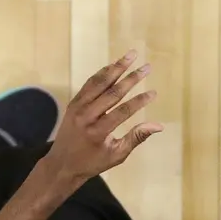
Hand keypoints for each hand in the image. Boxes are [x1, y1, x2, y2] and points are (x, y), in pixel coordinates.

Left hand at [44, 49, 162, 181]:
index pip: (123, 111)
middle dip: (132, 78)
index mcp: (98, 132)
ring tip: (132, 55)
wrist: (61, 164)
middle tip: (147, 67)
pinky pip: (89, 84)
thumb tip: (159, 126)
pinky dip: (102, 73)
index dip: (140, 101)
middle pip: (112, 93)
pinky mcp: (73, 103)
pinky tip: (114, 65)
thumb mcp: (116, 155)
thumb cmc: (92, 162)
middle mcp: (86, 116)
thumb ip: (136, 138)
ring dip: (116, 68)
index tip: (154, 92)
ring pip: (99, 83)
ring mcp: (77, 108)